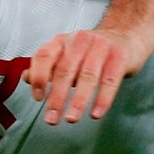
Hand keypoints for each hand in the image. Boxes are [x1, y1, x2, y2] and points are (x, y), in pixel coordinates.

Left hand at [25, 26, 148, 124]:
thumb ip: (47, 66)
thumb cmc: (92, 50)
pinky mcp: (120, 57)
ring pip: (87, 76)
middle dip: (57, 97)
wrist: (126, 34)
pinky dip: (102, 99)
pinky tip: (96, 114)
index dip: (39, 77)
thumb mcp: (67, 54)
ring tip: (71, 118)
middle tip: (51, 119)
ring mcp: (101, 47)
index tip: (38, 98)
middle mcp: (80, 40)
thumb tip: (26, 78)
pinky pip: (109, 81)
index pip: (44, 55)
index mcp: (63, 40)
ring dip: (78, 101)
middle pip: (65, 70)